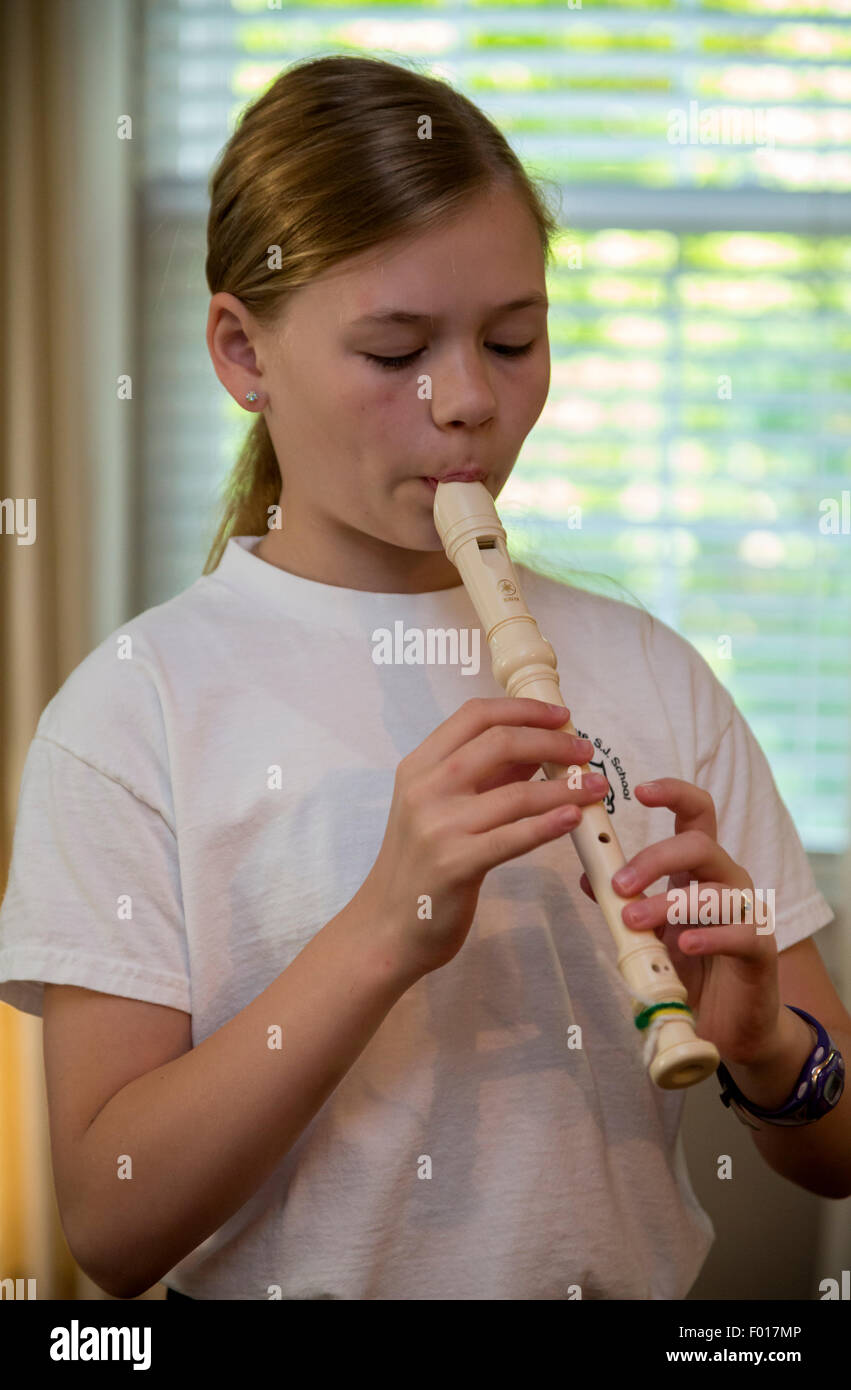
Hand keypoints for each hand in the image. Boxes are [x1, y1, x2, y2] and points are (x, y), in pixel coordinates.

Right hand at [364, 697, 608, 979]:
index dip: (524, 710)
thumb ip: (484, 775)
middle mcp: (425, 788)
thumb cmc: (421, 864)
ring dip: (566, 787)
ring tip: (596, 788)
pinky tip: (573, 818)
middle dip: (552, 741)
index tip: (561, 716)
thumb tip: (537, 746)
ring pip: (516, 793)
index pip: (476, 715)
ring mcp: (438, 826)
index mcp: (419, 766)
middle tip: (586, 751)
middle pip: (500, 742)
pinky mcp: (455, 864)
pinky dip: (549, 824)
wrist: (388, 923)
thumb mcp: (440, 806)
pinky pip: (514, 837)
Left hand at [579, 778, 781, 1066]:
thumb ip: (625, 901)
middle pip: (699, 846)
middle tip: (619, 884)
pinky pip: (739, 933)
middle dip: (655, 858)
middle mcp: (727, 881)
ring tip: (633, 921)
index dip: (673, 794)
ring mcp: (747, 912)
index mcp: (700, 868)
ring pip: (713, 891)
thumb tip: (588, 876)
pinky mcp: (760, 949)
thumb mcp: (650, 930)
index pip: (696, 814)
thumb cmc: (690, 967)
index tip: (639, 790)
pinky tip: (683, 946)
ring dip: (668, 903)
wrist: (727, 1021)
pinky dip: (708, 936)